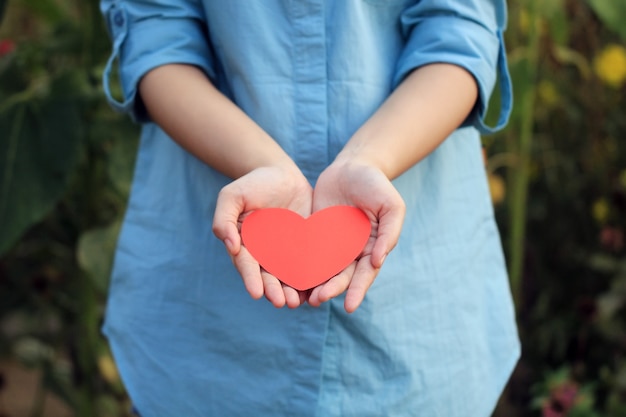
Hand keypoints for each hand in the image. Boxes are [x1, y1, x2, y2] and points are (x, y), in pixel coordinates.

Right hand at [213, 163, 312, 307]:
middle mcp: (263, 254)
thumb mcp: (232, 196)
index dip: (251, 279)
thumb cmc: (252, 184)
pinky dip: (311, 279)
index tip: (256, 293)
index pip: (246, 265)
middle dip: (273, 291)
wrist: (281, 174)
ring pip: (287, 276)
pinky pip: (308, 265)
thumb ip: (224, 219)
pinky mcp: (304, 247)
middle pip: (268, 276)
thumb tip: (230, 245)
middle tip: (281, 302)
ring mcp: (284, 253)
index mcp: (244, 245)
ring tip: (296, 302)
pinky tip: (316, 289)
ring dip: (291, 291)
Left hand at [307, 160, 405, 312]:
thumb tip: (378, 261)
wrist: (352, 166)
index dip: (357, 291)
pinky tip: (289, 275)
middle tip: (319, 299)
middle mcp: (351, 251)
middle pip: (341, 276)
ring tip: (304, 296)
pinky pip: (306, 252)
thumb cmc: (377, 185)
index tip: (349, 307)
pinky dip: (300, 265)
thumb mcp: (391, 206)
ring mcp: (332, 244)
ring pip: (322, 269)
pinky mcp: (314, 234)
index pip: (364, 274)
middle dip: (331, 289)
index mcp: (372, 248)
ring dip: (314, 284)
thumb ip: (389, 233)